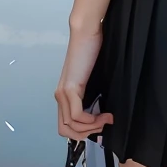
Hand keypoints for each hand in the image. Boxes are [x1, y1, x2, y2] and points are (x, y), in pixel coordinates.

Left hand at [55, 24, 113, 139]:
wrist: (86, 33)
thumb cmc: (91, 51)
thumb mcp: (90, 79)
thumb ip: (90, 96)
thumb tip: (101, 114)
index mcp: (63, 95)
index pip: (65, 127)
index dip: (82, 133)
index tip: (100, 126)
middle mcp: (59, 96)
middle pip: (65, 131)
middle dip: (86, 134)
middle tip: (104, 124)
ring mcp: (63, 93)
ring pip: (72, 126)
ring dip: (92, 127)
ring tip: (107, 118)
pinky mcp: (70, 88)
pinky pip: (77, 115)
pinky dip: (91, 120)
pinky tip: (103, 114)